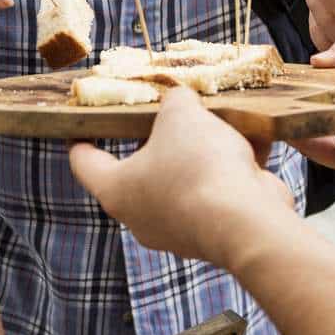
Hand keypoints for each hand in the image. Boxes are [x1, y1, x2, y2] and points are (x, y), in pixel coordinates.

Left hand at [69, 88, 299, 271]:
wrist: (248, 222)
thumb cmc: (198, 166)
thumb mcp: (181, 114)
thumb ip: (175, 100)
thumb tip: (182, 102)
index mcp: (116, 190)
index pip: (84, 162)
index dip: (82, 137)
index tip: (85, 122)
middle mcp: (141, 217)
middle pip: (140, 168)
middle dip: (158, 138)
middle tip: (172, 113)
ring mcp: (178, 230)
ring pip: (184, 180)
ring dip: (201, 153)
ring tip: (220, 124)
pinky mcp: (214, 233)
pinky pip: (219, 193)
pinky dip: (232, 170)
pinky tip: (252, 143)